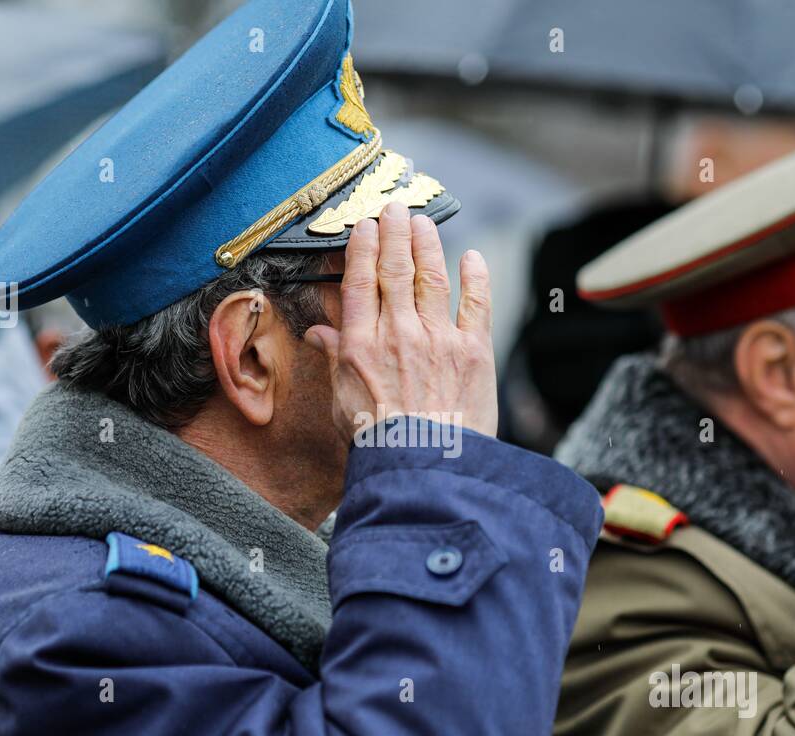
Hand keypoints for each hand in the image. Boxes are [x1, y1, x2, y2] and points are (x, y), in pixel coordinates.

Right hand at [304, 202, 498, 442]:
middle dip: (394, 233)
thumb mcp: (342, 400)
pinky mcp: (473, 352)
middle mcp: (399, 333)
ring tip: (423, 222)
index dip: (363, 248)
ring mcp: (439, 339)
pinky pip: (475, 304)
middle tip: (395, 209)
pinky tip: (472, 259)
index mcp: (362, 344)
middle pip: (396, 269)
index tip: (365, 226)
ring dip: (428, 244)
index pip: (361, 282)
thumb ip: (335, 359)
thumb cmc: (379, 441)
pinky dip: (475, 278)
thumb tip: (318, 333)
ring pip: (432, 277)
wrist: (425, 468)